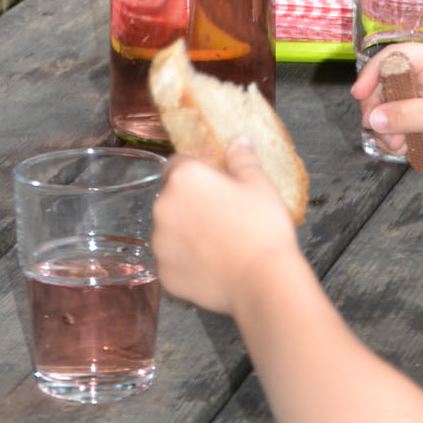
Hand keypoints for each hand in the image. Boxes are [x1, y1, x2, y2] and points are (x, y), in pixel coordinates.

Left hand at [152, 140, 298, 315]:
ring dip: (185, 233)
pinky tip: (211, 266)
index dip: (196, 172)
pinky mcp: (164, 277)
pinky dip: (185, 263)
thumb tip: (238, 141)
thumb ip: (242, 158)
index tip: (215, 184)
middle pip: (171, 198)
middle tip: (220, 215)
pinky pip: (172, 262)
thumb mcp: (259, 184)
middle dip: (189, 203)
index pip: (178, 163)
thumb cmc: (261, 226)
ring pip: (169, 231)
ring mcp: (160, 246)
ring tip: (216, 244)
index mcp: (183, 178)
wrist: (261, 281)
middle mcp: (162, 208)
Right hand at [354, 42, 422, 189]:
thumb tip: (373, 119)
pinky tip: (403, 150)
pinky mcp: (418, 126)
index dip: (375, 71)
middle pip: (385, 83)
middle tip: (373, 126)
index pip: (396, 56)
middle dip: (378, 106)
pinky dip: (392, 140)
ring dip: (384, 128)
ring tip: (396, 145)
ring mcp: (421, 103)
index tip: (359, 94)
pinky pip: (392, 128)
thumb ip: (408, 114)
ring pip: (386, 108)